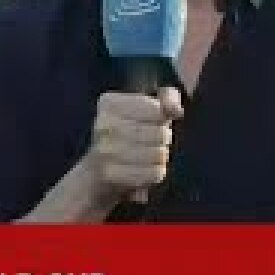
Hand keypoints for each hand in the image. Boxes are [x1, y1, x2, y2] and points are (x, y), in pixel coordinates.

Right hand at [85, 87, 183, 204]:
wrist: (98, 170)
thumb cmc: (129, 133)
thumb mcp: (147, 108)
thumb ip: (167, 99)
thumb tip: (176, 109)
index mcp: (110, 103)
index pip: (157, 110)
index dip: (162, 119)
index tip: (150, 122)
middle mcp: (103, 125)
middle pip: (160, 133)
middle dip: (163, 139)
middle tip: (149, 142)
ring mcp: (105, 151)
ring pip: (159, 154)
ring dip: (160, 157)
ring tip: (147, 156)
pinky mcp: (112, 175)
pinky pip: (154, 173)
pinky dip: (155, 173)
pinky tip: (144, 170)